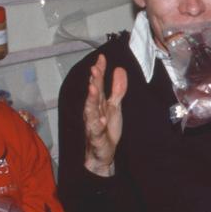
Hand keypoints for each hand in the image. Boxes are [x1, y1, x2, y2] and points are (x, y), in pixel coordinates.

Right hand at [83, 54, 127, 176]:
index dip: (100, 71)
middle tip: (94, 69)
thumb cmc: (106, 128)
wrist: (102, 153)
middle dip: (94, 81)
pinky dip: (97, 125)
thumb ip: (117, 89)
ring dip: (91, 99)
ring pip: (90, 110)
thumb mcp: (115, 106)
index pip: (98, 84)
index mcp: (98, 102)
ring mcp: (93, 123)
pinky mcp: (97, 137)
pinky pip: (96, 131)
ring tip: (93, 89)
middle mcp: (93, 111)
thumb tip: (119, 69)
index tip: (102, 58)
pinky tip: (101, 119)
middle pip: (93, 94)